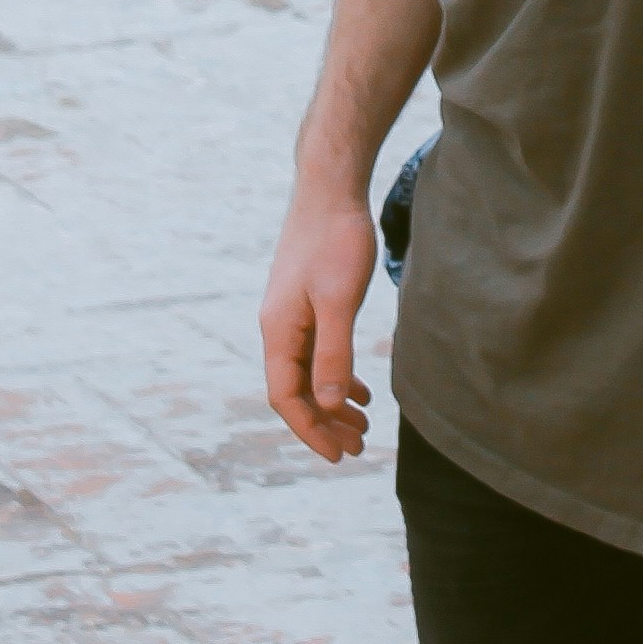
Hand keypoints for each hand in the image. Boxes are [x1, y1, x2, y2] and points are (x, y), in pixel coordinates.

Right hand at [260, 186, 381, 460]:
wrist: (330, 188)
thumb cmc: (335, 240)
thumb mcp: (338, 300)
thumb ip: (335, 353)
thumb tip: (331, 404)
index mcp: (278, 331)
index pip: (287, 397)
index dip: (311, 430)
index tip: (339, 455)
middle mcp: (278, 328)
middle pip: (296, 391)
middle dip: (325, 423)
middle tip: (358, 448)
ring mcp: (292, 315)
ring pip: (308, 374)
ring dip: (332, 403)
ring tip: (363, 426)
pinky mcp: (308, 302)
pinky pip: (317, 353)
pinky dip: (336, 376)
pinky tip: (360, 390)